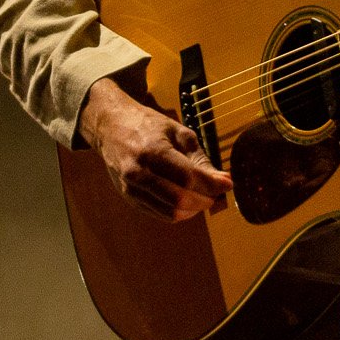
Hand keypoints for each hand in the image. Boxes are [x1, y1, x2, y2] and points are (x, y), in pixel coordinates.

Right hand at [78, 76, 231, 221]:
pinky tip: (188, 201)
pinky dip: (180, 211)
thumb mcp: (178, 132)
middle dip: (205, 200)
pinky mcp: (129, 198)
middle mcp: (138, 172)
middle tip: (217, 193)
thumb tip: (222, 181)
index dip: (212, 185)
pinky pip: (160, 214)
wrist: (110, 127)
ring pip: (171, 212)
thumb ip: (200, 158)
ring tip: (205, 197)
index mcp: (153, 151)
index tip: (229, 183)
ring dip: (194, 209)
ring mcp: (131, 188)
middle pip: (180, 199)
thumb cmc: (147, 125)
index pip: (188, 178)